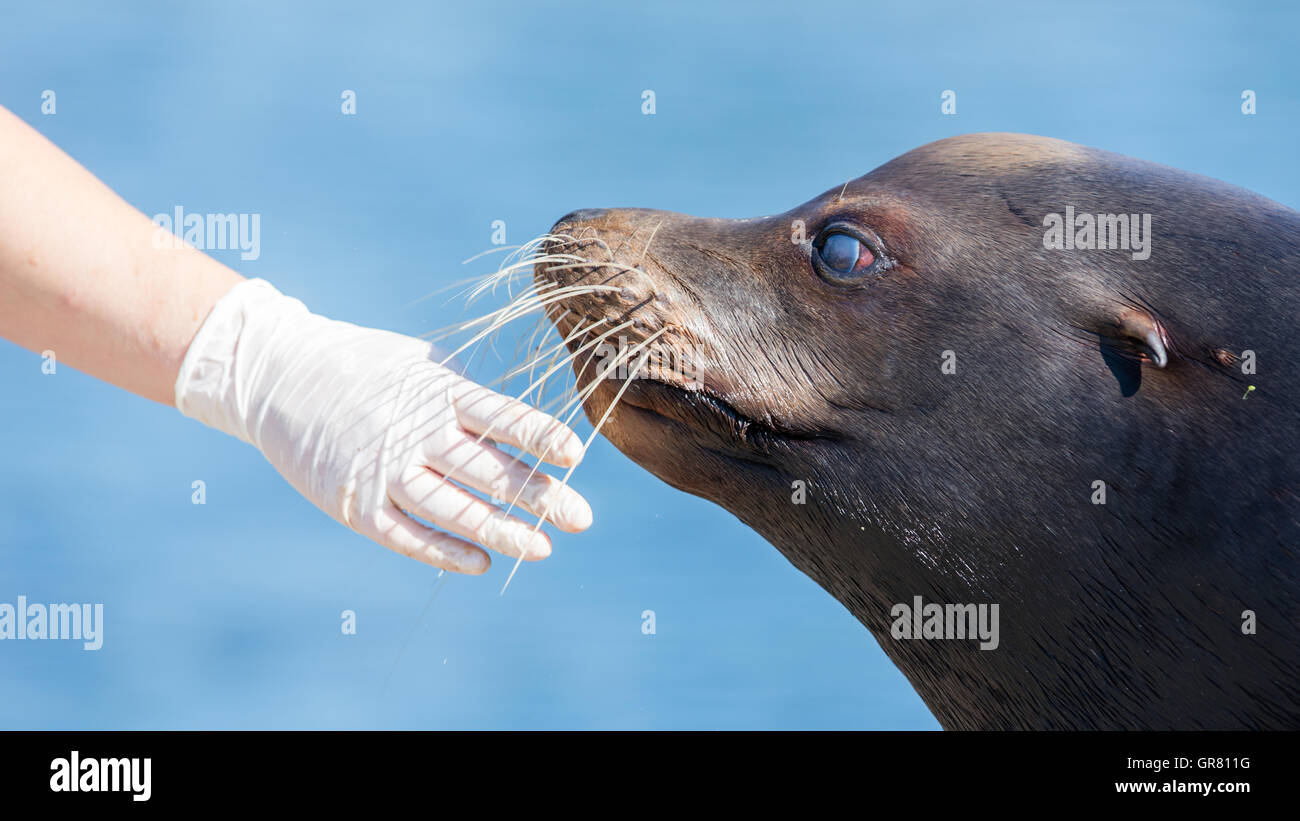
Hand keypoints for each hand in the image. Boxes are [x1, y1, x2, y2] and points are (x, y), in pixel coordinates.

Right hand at [174, 279, 591, 573]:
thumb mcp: (421, 366)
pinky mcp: (355, 503)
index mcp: (436, 392)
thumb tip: (526, 433)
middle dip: (537, 495)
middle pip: (486, 471)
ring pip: (452, 510)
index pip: (499, 416)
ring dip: (500, 531)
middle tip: (580, 517)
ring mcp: (383, 471)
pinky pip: (406, 535)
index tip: (574, 455)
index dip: (538, 435)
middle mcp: (414, 432)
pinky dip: (444, 551)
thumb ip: (468, 400)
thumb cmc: (365, 368)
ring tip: (542, 548)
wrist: (279, 374)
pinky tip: (480, 562)